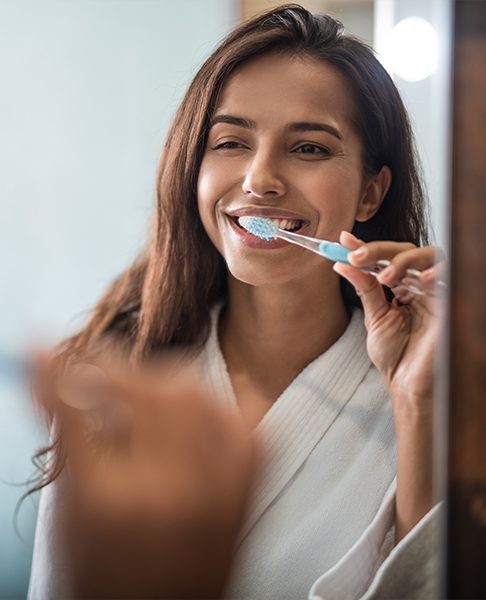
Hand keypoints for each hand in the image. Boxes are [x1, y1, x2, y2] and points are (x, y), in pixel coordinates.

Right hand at [35, 355, 255, 598]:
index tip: (40, 350)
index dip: (55, 374)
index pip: (77, 411)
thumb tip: (54, 377)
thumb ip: (67, 440)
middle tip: (96, 368)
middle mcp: (170, 491)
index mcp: (109, 503)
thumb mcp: (70, 513)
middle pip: (146, 392)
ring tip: (136, 388)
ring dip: (157, 380)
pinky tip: (184, 408)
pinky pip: (235, 418)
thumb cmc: (106, 573)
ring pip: (193, 394)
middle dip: (113, 369)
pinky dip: (208, 403)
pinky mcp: (247, 484)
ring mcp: (218, 487)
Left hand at [334, 231, 445, 413]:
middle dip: (379, 250)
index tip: (344, 240)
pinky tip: (419, 280)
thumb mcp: (375, 317)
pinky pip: (449, 277)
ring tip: (384, 276)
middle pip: (406, 251)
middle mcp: (420, 285)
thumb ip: (364, 288)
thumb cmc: (395, 355)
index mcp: (402, 287)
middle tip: (357, 256)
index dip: (367, 247)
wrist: (408, 384)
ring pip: (429, 256)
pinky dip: (436, 272)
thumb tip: (342, 263)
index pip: (386, 258)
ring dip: (403, 261)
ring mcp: (436, 292)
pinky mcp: (450, 303)